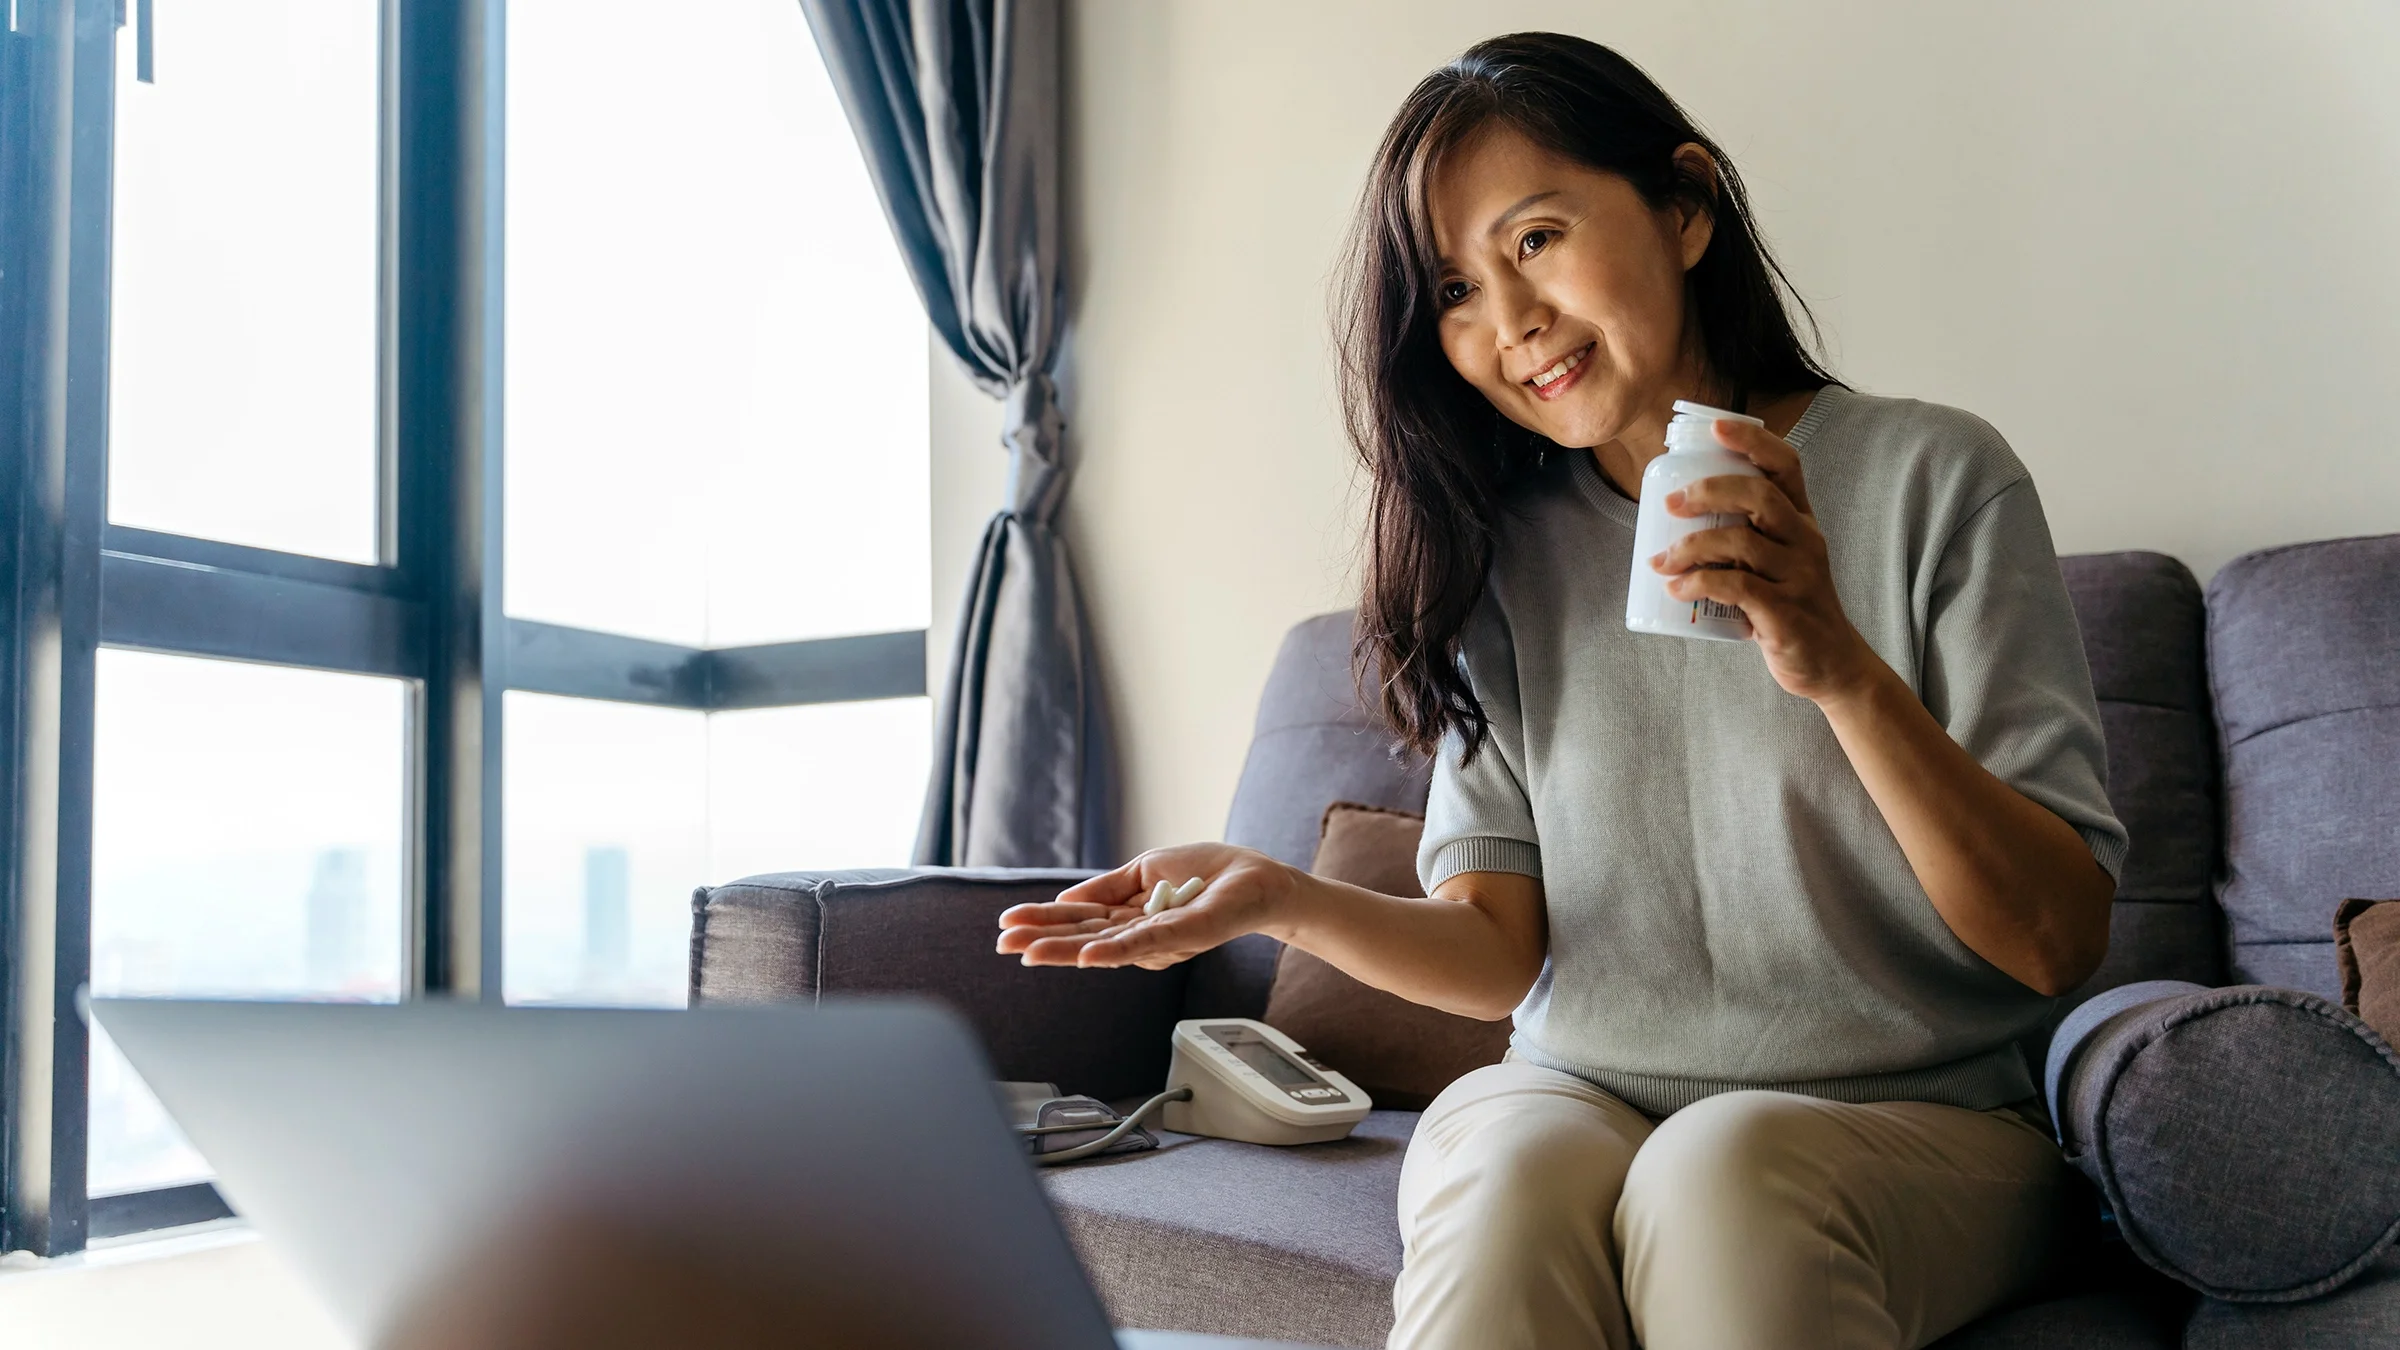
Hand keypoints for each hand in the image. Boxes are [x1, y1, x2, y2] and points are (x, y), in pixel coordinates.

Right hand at [994, 843, 1297, 969]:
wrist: (1257, 879)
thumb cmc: (1208, 873)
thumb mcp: (1145, 870)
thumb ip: (1107, 887)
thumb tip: (1064, 900)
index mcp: (1129, 916)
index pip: (1079, 921)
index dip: (1043, 923)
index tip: (1006, 925)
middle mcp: (1140, 934)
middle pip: (1084, 939)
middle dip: (1043, 942)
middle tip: (1003, 945)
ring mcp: (1161, 939)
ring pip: (1106, 947)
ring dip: (1065, 950)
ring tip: (1029, 952)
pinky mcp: (1185, 936)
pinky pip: (1146, 945)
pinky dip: (1116, 951)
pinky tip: (1088, 955)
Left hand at [1650, 417, 1881, 703]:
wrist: (1830, 664)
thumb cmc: (1790, 606)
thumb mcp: (1776, 561)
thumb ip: (1742, 537)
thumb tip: (1674, 516)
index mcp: (1802, 521)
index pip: (1786, 465)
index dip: (1753, 441)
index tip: (1715, 428)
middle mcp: (1805, 541)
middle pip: (1759, 496)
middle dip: (1708, 492)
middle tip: (1670, 504)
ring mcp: (1799, 576)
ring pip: (1741, 542)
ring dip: (1690, 547)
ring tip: (1661, 562)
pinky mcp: (1785, 612)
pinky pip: (1736, 587)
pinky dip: (1699, 583)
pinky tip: (1676, 589)